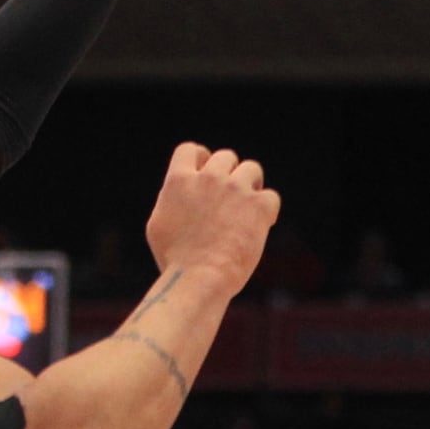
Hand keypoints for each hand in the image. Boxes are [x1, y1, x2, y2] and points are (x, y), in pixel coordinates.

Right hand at [145, 142, 281, 295]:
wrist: (199, 279)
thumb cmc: (175, 261)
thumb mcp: (159, 226)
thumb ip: (171, 201)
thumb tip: (180, 191)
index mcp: (179, 181)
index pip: (189, 150)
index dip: (200, 160)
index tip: (205, 175)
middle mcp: (208, 178)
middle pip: (226, 157)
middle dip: (229, 174)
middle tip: (230, 199)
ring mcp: (235, 190)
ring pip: (252, 169)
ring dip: (251, 185)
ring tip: (248, 208)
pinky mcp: (258, 206)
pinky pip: (271, 196)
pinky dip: (267, 210)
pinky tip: (261, 225)